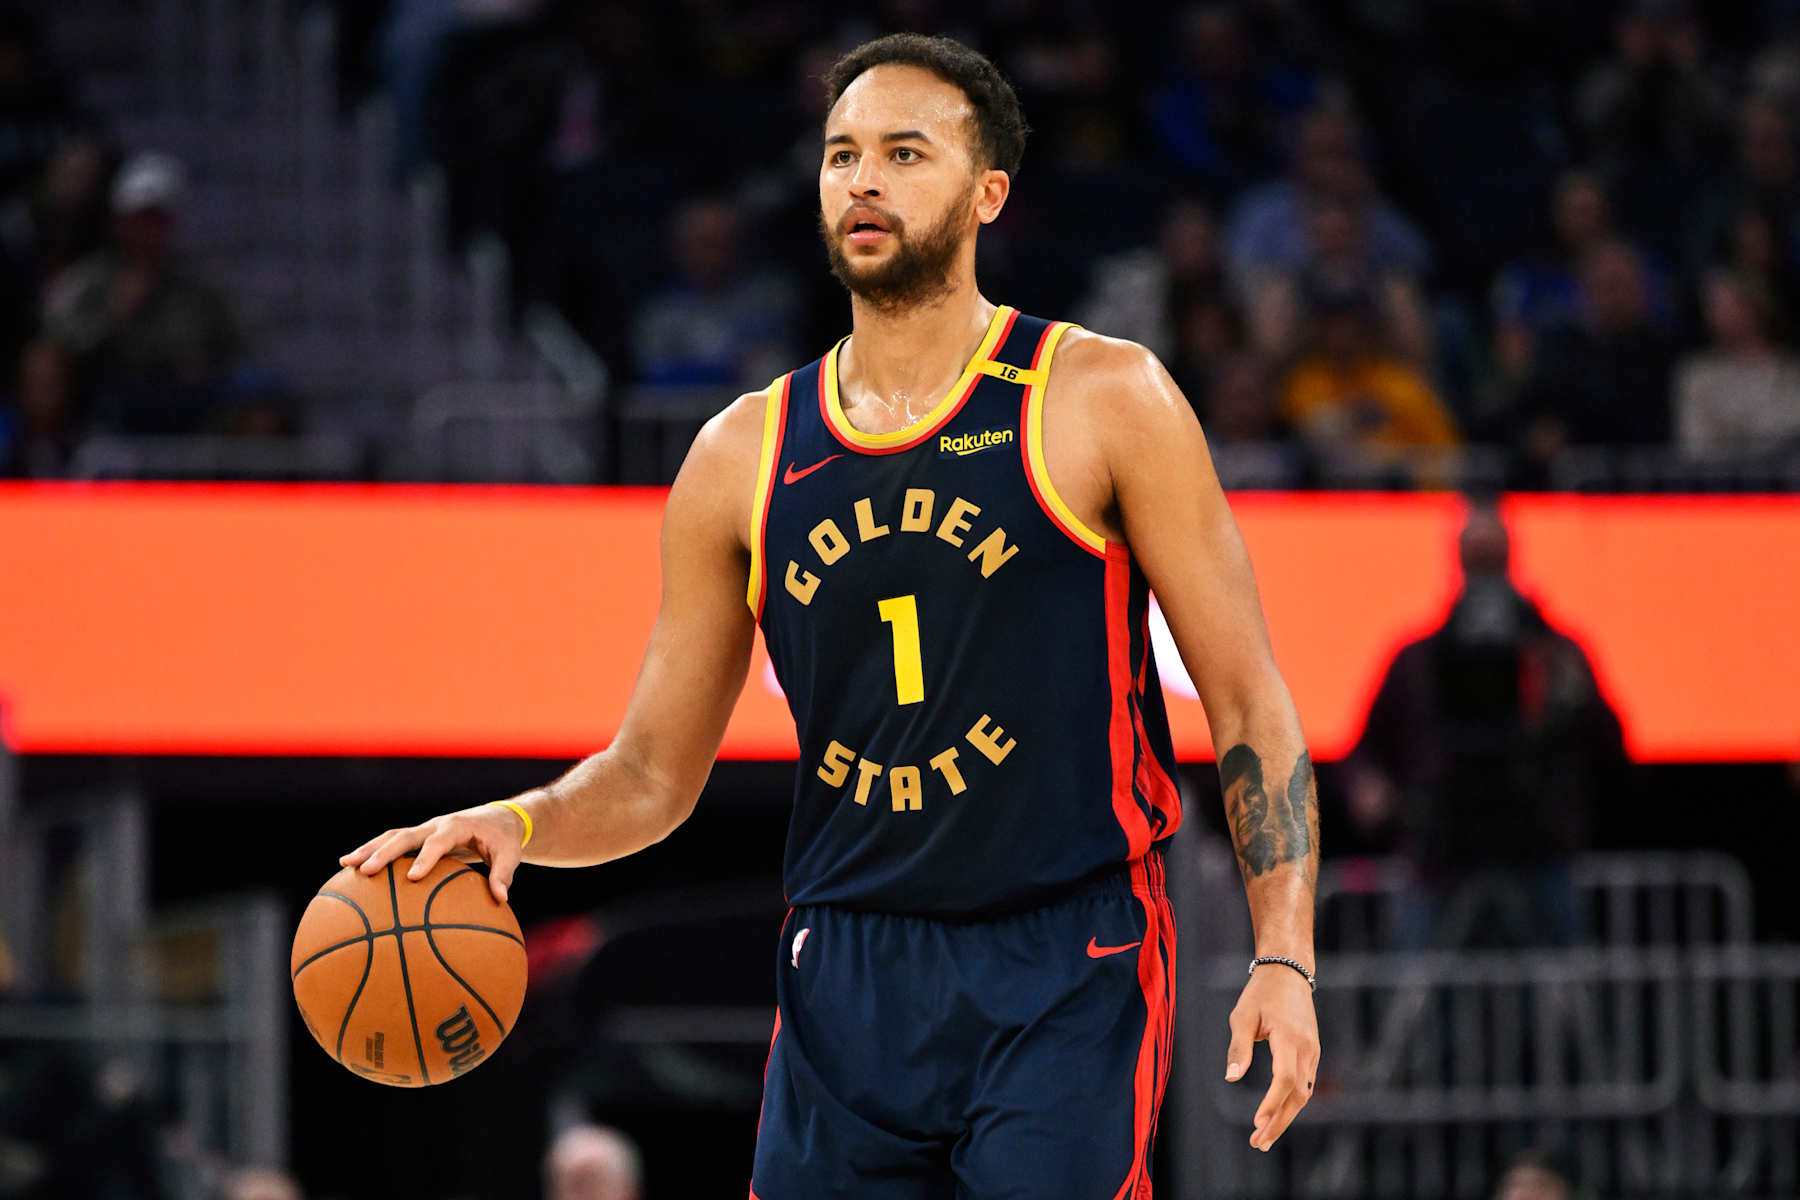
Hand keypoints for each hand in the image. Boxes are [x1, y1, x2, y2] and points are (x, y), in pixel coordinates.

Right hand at [339, 803, 526, 902]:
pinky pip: (392, 844)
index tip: (413, 878)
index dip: (426, 858)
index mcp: (457, 827)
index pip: (439, 841)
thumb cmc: (503, 839)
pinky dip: (372, 853)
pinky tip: (352, 871)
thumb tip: (500, 899)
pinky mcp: (417, 837)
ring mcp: (423, 829)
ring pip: (391, 836)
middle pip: (405, 836)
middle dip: (384, 852)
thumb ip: (504, 874)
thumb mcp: (510, 855)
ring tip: (344, 865)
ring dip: (368, 849)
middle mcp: (435, 825)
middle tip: (365, 870)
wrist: (496, 818)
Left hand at [1224, 964, 1319, 1151]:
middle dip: (1278, 1122)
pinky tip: (1275, 1115)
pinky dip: (1291, 1103)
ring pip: (1303, 1093)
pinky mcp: (1312, 1053)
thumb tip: (1231, 1079)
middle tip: (1258, 1143)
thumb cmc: (1260, 993)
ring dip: (1284, 1117)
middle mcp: (1307, 1049)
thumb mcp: (1243, 1016)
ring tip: (1263, 1137)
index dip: (1271, 1103)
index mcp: (1290, 1039)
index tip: (1256, 1122)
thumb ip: (1239, 1048)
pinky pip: (1304, 1084)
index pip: (1285, 1080)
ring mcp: (1313, 1052)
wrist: (1288, 972)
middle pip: (1297, 1095)